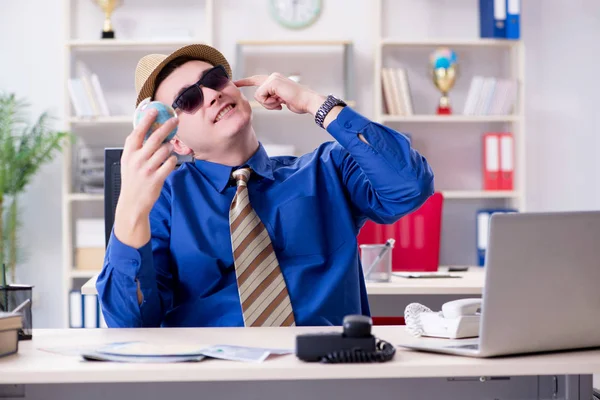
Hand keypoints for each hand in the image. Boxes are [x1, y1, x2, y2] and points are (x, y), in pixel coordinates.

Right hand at [114, 109, 177, 247]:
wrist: (132, 203)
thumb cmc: (132, 181)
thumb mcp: (128, 162)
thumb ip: (136, 148)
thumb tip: (147, 130)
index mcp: (128, 154)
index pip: (137, 132)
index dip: (147, 120)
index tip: (154, 110)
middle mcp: (137, 160)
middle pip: (155, 137)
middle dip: (167, 126)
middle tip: (175, 120)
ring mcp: (147, 169)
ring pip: (165, 150)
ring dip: (170, 148)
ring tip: (167, 150)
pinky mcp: (157, 178)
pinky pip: (171, 163)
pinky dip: (172, 160)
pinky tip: (169, 162)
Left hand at [234, 73, 325, 114]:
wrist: (308, 101)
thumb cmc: (298, 102)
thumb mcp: (282, 100)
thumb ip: (273, 98)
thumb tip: (268, 101)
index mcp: (275, 80)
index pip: (256, 79)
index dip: (244, 82)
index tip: (234, 82)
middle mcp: (273, 77)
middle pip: (257, 91)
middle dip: (262, 99)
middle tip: (278, 101)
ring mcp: (272, 78)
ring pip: (258, 95)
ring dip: (269, 104)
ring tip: (282, 103)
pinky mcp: (272, 83)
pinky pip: (262, 96)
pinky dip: (270, 103)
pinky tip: (281, 102)